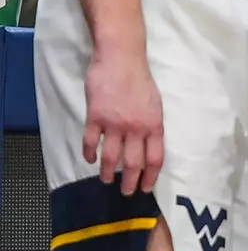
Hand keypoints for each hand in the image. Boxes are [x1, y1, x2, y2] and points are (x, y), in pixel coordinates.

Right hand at [84, 45, 163, 195]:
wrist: (121, 57)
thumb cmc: (139, 77)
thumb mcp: (154, 102)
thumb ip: (151, 124)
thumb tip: (148, 145)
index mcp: (154, 124)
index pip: (155, 158)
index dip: (151, 177)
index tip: (146, 188)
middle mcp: (136, 128)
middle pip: (133, 164)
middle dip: (129, 183)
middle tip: (125, 193)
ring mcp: (115, 124)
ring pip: (110, 158)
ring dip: (107, 173)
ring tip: (106, 180)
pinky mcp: (96, 117)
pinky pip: (91, 143)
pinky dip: (89, 154)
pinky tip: (90, 159)